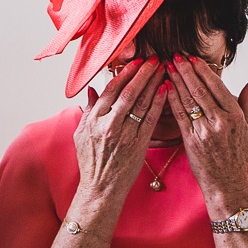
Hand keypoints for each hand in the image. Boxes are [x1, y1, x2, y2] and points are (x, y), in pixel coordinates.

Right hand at [71, 59, 163, 214]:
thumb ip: (87, 111)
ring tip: (164, 68)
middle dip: (144, 72)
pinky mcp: (139, 144)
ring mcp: (125, 134)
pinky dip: (159, 102)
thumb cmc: (91, 163)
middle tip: (155, 58)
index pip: (111, 90)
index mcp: (94, 120)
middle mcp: (110, 125)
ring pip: (142, 102)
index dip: (125, 73)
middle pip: (129, 92)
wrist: (101, 189)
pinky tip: (166, 89)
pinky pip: (152, 118)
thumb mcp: (81, 135)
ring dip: (154, 83)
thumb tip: (92, 90)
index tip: (136, 61)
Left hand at [167, 57, 247, 214]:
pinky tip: (165, 88)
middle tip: (176, 56)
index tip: (193, 58)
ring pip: (188, 101)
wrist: (226, 183)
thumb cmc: (238, 155)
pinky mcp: (191, 141)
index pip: (217, 86)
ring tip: (169, 67)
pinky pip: (180, 116)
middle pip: (200, 90)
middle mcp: (221, 122)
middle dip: (186, 71)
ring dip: (177, 82)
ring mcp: (205, 131)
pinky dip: (172, 100)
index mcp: (235, 116)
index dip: (203, 71)